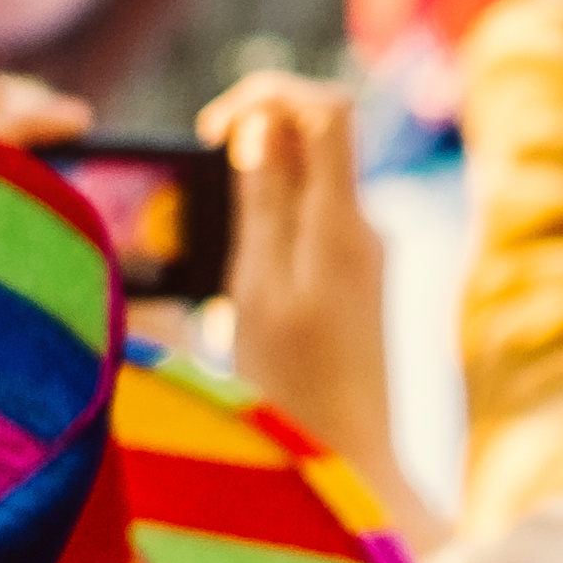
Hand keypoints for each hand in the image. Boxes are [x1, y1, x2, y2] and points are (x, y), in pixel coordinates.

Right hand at [197, 72, 439, 548]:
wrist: (355, 468)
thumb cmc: (295, 391)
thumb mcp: (258, 291)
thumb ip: (262, 204)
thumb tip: (262, 124)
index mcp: (343, 223)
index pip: (324, 105)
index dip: (264, 94)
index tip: (210, 131)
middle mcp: (365, 229)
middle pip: (314, 137)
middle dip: (252, 139)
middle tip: (197, 191)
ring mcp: (364, 258)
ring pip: (308, 182)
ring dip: (254, 187)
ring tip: (211, 243)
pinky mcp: (354, 286)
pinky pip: (308, 226)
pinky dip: (266, 228)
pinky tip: (235, 279)